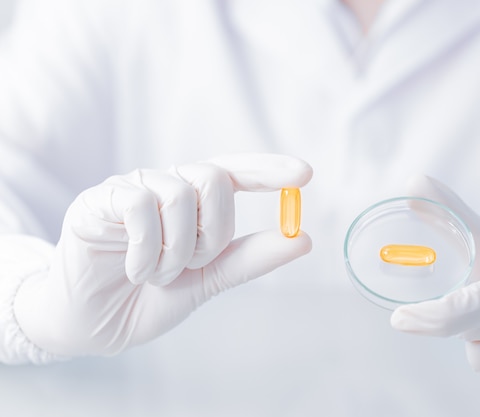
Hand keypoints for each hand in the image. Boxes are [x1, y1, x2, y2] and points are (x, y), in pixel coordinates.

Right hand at [14, 153, 312, 356]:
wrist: (94, 325)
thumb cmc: (150, 297)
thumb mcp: (208, 279)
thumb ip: (250, 258)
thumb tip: (303, 238)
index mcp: (196, 201)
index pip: (236, 172)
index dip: (269, 170)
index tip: (305, 174)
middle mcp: (167, 185)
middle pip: (214, 179)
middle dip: (213, 234)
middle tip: (188, 265)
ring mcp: (133, 188)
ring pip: (179, 194)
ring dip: (175, 251)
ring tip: (156, 274)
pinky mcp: (99, 199)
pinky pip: (139, 206)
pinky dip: (146, 250)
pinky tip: (133, 269)